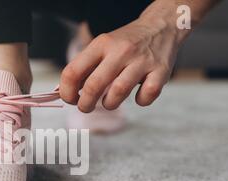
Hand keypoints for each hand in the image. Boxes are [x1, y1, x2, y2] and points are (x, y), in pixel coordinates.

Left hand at [60, 7, 186, 111]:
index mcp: (101, 44)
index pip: (72, 72)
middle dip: (85, 104)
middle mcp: (120, 51)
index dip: (66, 92)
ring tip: (109, 102)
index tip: (71, 99)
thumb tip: (66, 94)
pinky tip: (138, 95)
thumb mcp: (102, 47)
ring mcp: (142, 61)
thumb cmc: (124, 45)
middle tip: (86, 107)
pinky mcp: (161, 71)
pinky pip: (146, 96)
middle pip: (93, 86)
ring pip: (118, 93)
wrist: (161, 26)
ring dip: (109, 104)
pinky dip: (140, 101)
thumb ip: (85, 68)